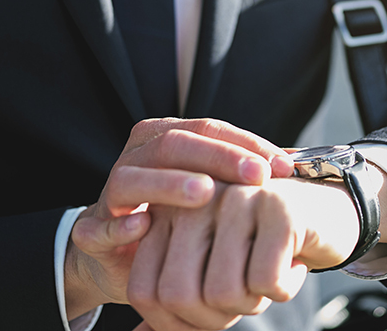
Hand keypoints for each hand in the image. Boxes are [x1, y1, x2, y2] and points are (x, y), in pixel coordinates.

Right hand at [65, 118, 294, 317]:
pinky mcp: (91, 230)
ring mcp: (111, 191)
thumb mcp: (212, 192)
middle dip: (220, 158)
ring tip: (206, 193)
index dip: (247, 144)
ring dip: (171, 183)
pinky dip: (121, 223)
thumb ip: (243, 173)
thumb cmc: (176, 217)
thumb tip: (296, 162)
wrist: (121, 259)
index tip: (284, 166)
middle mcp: (137, 156)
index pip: (208, 128)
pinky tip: (145, 223)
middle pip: (176, 144)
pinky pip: (100, 225)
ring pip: (136, 176)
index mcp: (165, 138)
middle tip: (257, 176)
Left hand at [126, 177, 360, 330]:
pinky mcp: (279, 207)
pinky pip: (266, 282)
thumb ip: (173, 298)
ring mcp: (236, 198)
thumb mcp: (208, 271)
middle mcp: (195, 200)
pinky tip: (293, 263)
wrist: (323, 211)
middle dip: (213, 318)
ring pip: (223, 293)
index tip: (207, 314)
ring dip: (252, 303)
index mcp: (167, 214)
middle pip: (178, 295)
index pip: (144, 290)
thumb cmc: (259, 247)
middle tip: (243, 299)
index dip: (173, 323)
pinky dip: (285, 288)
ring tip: (268, 276)